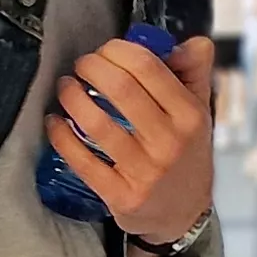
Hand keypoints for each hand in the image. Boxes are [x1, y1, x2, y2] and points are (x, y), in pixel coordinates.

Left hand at [51, 34, 216, 245]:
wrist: (184, 213)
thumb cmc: (186, 152)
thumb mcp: (201, 111)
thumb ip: (195, 71)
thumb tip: (187, 42)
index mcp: (190, 115)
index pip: (148, 67)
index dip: (118, 50)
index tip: (105, 50)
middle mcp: (170, 142)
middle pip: (121, 89)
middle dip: (91, 67)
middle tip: (81, 65)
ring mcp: (145, 172)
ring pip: (96, 123)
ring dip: (71, 97)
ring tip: (66, 87)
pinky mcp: (121, 196)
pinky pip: (82, 160)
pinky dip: (61, 136)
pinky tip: (55, 122)